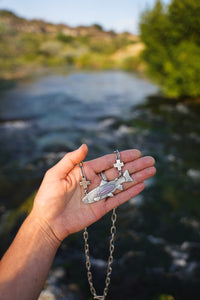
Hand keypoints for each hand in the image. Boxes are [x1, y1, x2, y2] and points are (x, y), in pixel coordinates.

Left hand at [32, 144, 155, 241]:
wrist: (47, 221)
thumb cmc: (48, 196)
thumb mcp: (56, 174)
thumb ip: (71, 160)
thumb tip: (85, 145)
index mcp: (85, 171)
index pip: (108, 161)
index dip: (122, 157)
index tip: (137, 152)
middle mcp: (95, 181)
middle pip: (119, 172)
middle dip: (135, 166)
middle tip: (151, 160)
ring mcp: (99, 195)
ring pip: (122, 184)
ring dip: (137, 178)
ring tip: (152, 171)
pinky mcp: (101, 208)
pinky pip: (118, 199)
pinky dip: (130, 193)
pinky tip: (142, 185)